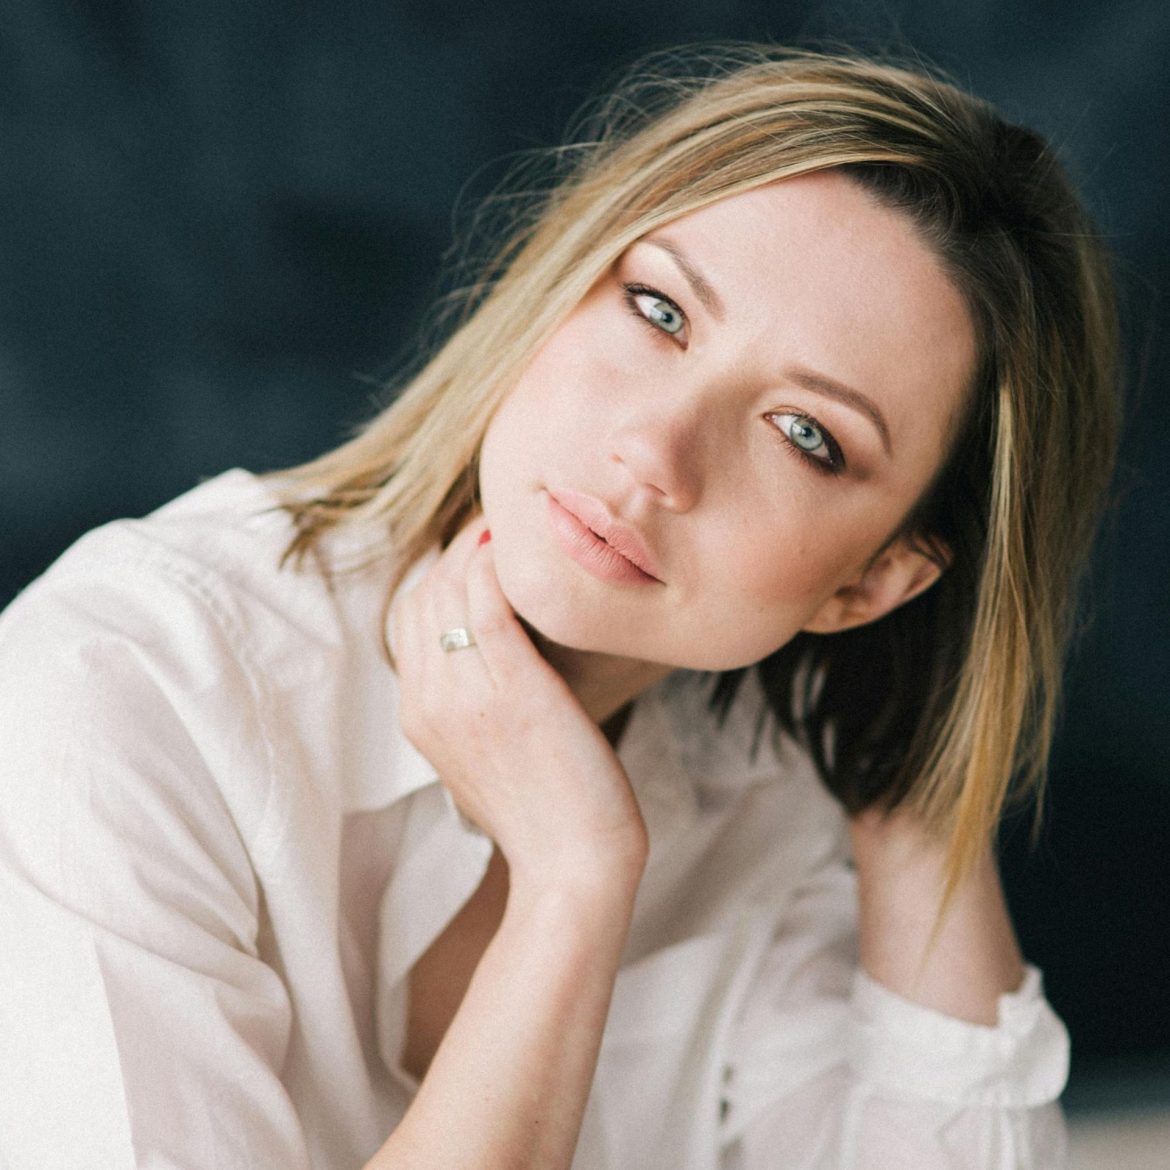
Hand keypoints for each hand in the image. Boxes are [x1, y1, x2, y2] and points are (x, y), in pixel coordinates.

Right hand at [391, 517, 648, 894]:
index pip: (410, 613)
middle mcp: (428, 701)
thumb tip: (493, 654)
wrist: (571, 869)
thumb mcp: (485, 756)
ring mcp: (464, 696)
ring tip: (519, 525)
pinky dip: (502, 569)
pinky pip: (490, 605)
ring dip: (480, 546)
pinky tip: (529, 554)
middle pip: (425, 592)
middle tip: (504, 522)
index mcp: (418, 715)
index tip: (481, 546)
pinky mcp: (511, 691)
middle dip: (460, 547)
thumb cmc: (546, 812)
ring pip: (450, 589)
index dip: (442, 569)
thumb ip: (473, 703)